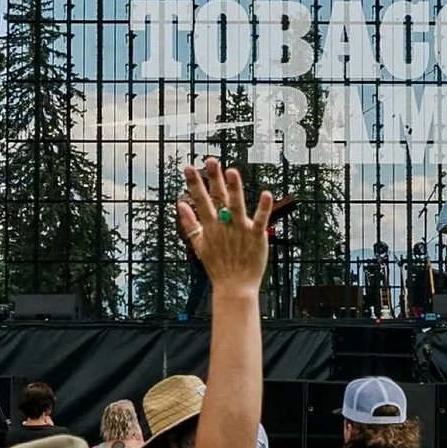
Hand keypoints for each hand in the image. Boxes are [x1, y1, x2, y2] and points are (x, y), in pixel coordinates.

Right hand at [178, 159, 271, 291]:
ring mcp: (240, 230)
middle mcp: (224, 226)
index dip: (195, 183)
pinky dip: (263, 208)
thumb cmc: (218, 266)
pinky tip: (266, 194)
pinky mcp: (256, 236)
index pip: (201, 201)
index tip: (189, 167)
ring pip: (236, 205)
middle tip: (210, 160)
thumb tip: (180, 204)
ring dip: (234, 189)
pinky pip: (260, 220)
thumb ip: (190, 223)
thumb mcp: (199, 245)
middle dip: (213, 179)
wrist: (234, 287)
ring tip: (232, 171)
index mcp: (210, 226)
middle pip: (218, 198)